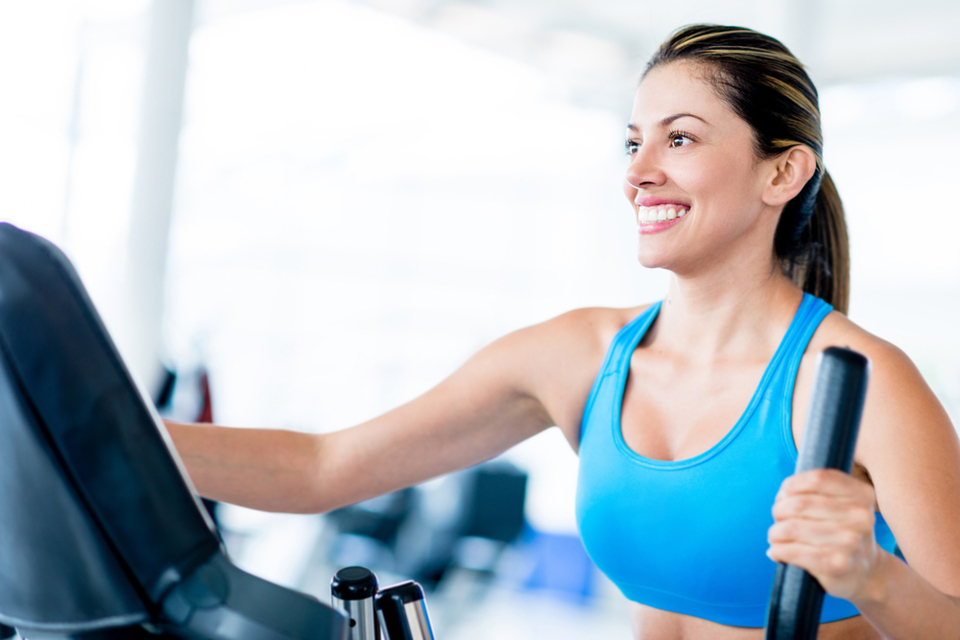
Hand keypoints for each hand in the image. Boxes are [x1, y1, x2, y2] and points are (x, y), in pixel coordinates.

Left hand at [767, 468, 882, 600]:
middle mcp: (860, 517)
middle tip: (778, 518)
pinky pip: (791, 551)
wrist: (866, 572)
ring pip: (791, 527)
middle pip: (799, 503)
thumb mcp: (843, 504)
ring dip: (775, 532)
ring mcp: (850, 542)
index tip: (784, 495)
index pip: (817, 479)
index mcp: (863, 495)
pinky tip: (777, 551)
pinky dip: (777, 550)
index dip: (791, 485)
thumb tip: (783, 495)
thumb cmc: (843, 531)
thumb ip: (818, 489)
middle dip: (779, 510)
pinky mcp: (836, 565)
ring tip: (776, 536)